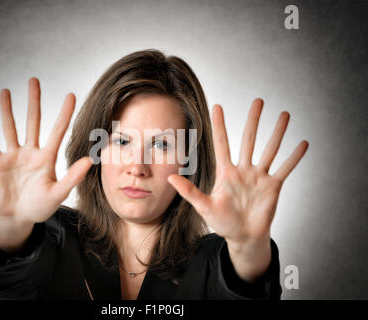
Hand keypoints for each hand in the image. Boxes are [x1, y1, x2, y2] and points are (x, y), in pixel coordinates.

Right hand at [0, 78, 92, 225]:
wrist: (18, 218)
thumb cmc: (40, 207)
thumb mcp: (58, 193)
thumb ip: (72, 177)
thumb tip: (90, 160)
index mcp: (47, 157)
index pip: (58, 130)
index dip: (64, 113)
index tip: (71, 95)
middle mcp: (31, 152)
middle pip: (33, 121)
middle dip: (34, 101)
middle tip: (34, 80)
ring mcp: (14, 156)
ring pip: (10, 127)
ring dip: (7, 110)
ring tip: (5, 91)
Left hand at [168, 99, 308, 280]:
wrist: (243, 237)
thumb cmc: (222, 222)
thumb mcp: (204, 207)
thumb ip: (190, 192)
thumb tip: (170, 179)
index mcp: (226, 172)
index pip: (222, 143)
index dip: (219, 125)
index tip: (217, 106)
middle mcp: (243, 170)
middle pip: (248, 140)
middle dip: (253, 121)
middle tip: (259, 101)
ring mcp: (259, 177)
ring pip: (269, 150)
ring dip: (277, 133)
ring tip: (284, 114)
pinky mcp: (273, 186)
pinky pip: (285, 169)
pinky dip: (294, 157)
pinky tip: (302, 143)